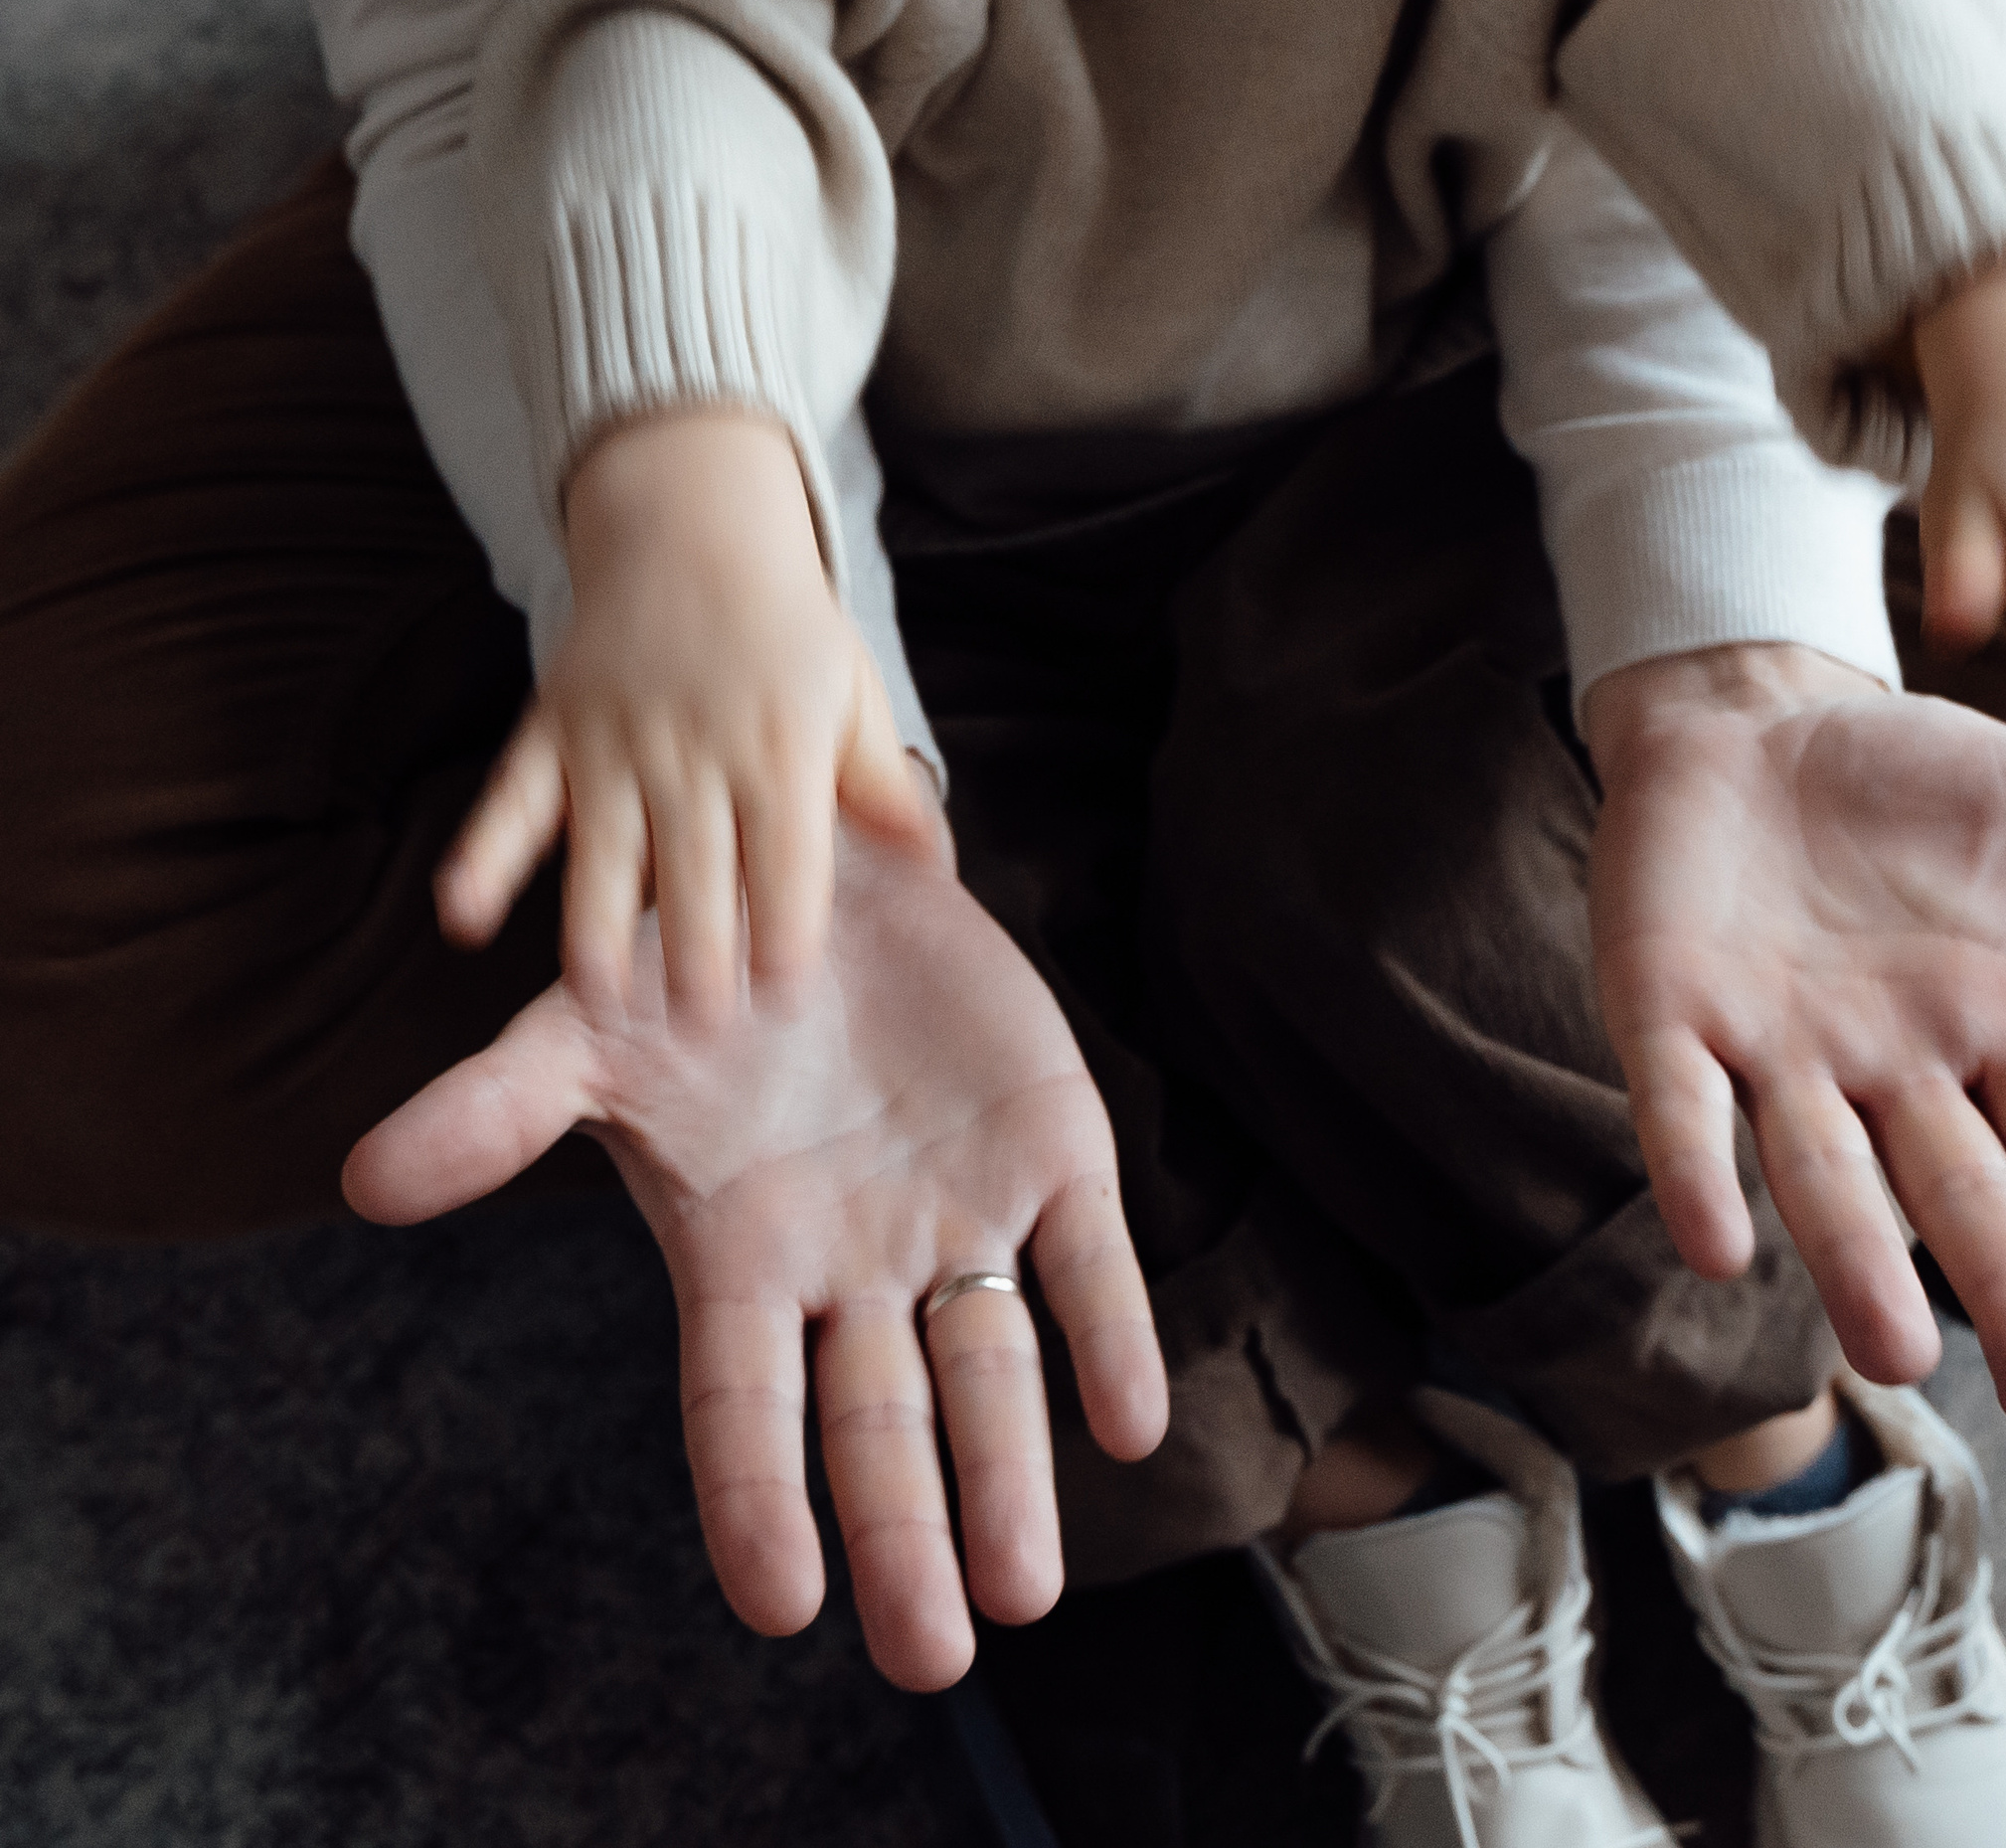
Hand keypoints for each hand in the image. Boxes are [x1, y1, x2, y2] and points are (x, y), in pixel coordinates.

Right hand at [346, 815, 1168, 1688]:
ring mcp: (961, 1215)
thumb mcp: (588, 1028)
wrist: (824, 865)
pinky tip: (1131, 1419)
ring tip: (1024, 1588)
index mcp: (746, 1258)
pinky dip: (1111, 1338)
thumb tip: (361, 1180)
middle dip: (904, 1538)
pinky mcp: (1055, 1153)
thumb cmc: (694, 972)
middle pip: (882, 1426)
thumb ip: (496, 1106)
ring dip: (1009, 1477)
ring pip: (992, 1371)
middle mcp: (858, 1266)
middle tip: (935, 1654)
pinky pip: (1088, 1263)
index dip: (756, 1500)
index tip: (783, 1604)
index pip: (746, 1407)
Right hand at [437, 409, 933, 1009]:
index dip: (786, 929)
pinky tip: (460, 917)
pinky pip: (512, 801)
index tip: (784, 996)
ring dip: (596, 929)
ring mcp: (617, 742)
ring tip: (598, 1003)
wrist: (694, 528)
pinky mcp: (553, 730)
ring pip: (606, 850)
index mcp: (781, 750)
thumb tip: (938, 862)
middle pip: (696, 869)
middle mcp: (698, 751)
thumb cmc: (786, 628)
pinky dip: (482, 856)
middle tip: (700, 1031)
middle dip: (698, 951)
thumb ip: (882, 784)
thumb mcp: (852, 695)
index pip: (787, 858)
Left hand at [1583, 644, 2005, 1430]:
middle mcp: (1888, 1067)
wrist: (1747, 719)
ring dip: (1853, 1260)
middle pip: (1955, 1192)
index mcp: (1991, 1028)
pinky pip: (1683, 1105)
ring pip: (1820, 1174)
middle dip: (2002, 1288)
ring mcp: (1774, 1048)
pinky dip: (1696, 1169)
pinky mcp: (1666, 1012)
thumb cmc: (1903, 779)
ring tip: (1894, 1355)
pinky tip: (1714, 1247)